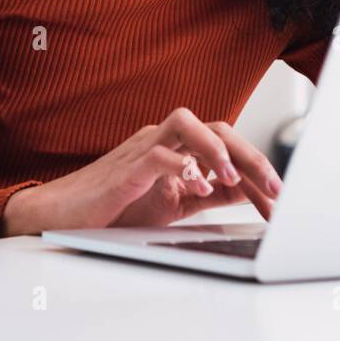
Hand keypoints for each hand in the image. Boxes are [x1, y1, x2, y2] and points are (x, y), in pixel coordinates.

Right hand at [0, 107, 283, 235]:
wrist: (61, 216)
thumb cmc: (113, 207)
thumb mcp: (173, 204)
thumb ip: (207, 193)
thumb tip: (247, 191)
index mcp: (177, 147)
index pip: (226, 145)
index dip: (257, 169)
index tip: (278, 199)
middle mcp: (163, 140)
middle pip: (216, 127)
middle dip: (249, 155)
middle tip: (273, 188)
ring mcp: (142, 149)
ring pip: (187, 124)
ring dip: (216, 149)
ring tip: (232, 178)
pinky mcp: (125, 168)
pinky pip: (157, 154)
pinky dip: (180, 168)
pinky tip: (196, 189)